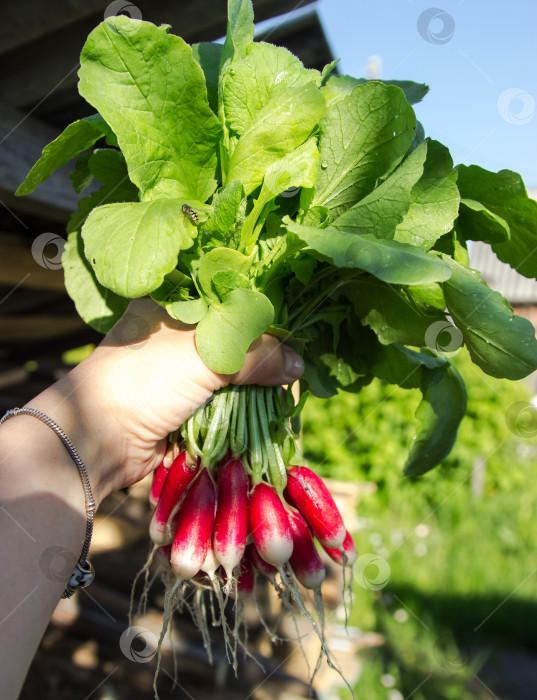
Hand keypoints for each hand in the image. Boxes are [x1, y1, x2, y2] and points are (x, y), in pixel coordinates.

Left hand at [31, 299, 303, 502]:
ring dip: (255, 381)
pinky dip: (243, 403)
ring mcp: (177, 368)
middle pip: (233, 335)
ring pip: (230, 369)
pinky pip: (222, 397)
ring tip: (290, 382)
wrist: (99, 440)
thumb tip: (299, 364)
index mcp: (171, 302)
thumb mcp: (205, 355)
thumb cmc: (145, 379)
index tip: (295, 321)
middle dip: (263, 350)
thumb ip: (256, 355)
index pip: (227, 296)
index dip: (261, 308)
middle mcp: (174, 330)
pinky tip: (268, 403)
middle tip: (298, 356)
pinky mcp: (182, 400)